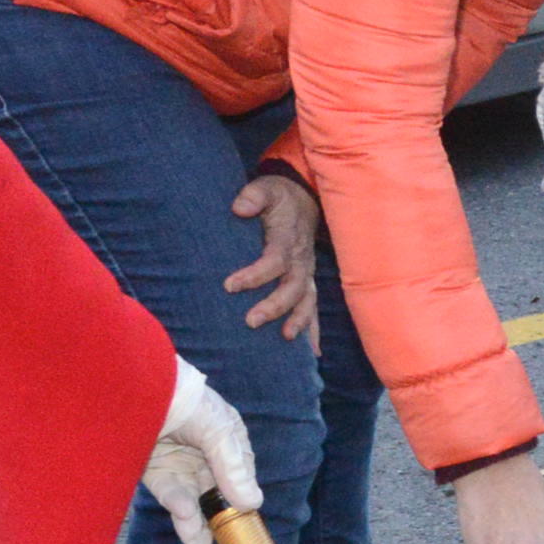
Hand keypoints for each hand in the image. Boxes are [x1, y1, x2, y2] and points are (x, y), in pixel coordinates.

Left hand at [144, 360, 264, 543]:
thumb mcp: (218, 430)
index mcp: (227, 439)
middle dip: (218, 521)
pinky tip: (186, 519)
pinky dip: (177, 507)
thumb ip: (233, 467)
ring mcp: (178, 462)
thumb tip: (253, 503)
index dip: (242, 500)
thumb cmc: (185, 399)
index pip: (240, 476)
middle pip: (215, 493)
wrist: (134, 385)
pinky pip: (169, 493)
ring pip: (192, 499)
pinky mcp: (153, 470)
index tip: (245, 525)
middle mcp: (204, 453)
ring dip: (196, 524)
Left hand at [226, 171, 319, 344]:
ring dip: (298, 321)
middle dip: (274, 306)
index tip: (229, 285)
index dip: (254, 275)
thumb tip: (239, 207)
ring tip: (285, 338)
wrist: (303, 198)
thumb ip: (253, 196)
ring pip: (306, 301)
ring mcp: (307, 273)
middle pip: (292, 287)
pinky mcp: (307, 282)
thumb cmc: (279, 197)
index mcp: (288, 239)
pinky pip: (312, 308)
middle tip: (250, 321)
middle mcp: (301, 260)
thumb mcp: (266, 188)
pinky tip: (312, 355)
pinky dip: (313, 331)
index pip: (274, 260)